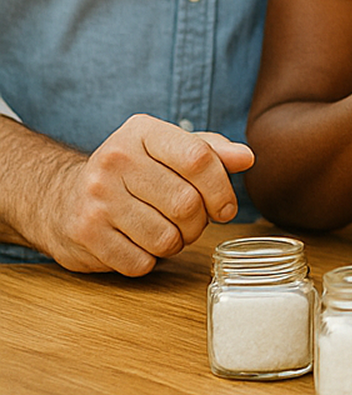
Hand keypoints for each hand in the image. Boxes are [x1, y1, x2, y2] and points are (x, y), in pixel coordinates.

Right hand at [32, 114, 253, 275]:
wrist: (61, 197)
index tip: (225, 208)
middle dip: (199, 223)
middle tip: (192, 223)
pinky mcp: (85, 234)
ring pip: (166, 238)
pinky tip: (139, 244)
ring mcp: (96, 198)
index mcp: (142, 132)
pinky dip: (150, 260)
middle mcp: (115, 160)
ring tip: (166, 232)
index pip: (199, 158)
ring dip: (177, 243)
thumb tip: (247, 157)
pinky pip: (141, 262)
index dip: (222, 189)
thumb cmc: (133, 173)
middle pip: (187, 204)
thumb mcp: (168, 151)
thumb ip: (211, 152)